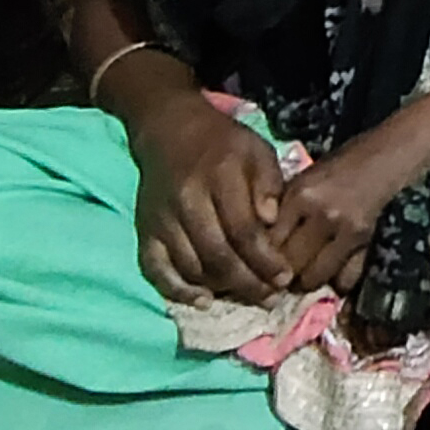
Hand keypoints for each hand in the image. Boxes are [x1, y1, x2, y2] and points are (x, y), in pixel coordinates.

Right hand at [130, 96, 291, 304]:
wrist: (169, 129)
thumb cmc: (223, 142)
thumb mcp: (257, 149)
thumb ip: (269, 184)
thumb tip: (272, 222)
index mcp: (219, 177)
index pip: (243, 230)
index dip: (265, 260)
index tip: (285, 278)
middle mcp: (186, 200)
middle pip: (217, 255)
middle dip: (248, 283)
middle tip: (271, 299)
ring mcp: (161, 219)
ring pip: (190, 266)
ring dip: (221, 289)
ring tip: (247, 296)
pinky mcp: (144, 231)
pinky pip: (156, 269)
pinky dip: (177, 290)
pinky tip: (203, 300)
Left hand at [272, 135, 414, 294]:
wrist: (384, 159)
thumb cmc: (337, 167)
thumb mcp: (302, 181)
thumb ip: (281, 212)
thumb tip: (262, 250)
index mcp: (300, 195)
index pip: (269, 241)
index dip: (261, 256)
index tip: (260, 263)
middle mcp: (321, 214)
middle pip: (288, 263)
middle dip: (280, 274)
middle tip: (279, 276)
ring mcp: (346, 230)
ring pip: (313, 276)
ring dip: (304, 281)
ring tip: (302, 277)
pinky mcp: (364, 241)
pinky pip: (343, 278)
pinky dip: (335, 283)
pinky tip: (330, 275)